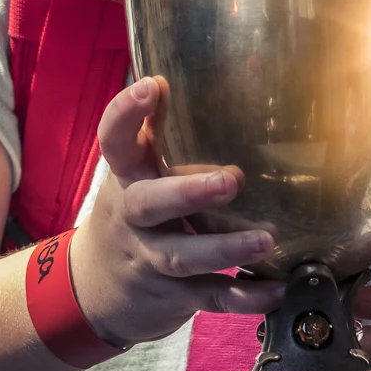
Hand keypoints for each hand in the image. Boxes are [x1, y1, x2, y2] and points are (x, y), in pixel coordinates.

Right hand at [68, 77, 285, 346]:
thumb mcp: (134, 176)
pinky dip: (244, 297)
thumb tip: (197, 73)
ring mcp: (151, 258)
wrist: (94, 291)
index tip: (153, 85)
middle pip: (149, 204)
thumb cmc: (132, 216)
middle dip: (187, 192)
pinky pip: (210, 297)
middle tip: (231, 180)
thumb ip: (159, 136)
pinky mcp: (173, 296)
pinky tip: (276, 288)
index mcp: (126, 178)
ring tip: (264, 240)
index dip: (126, 113)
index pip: (115, 141)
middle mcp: (134, 217)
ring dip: (224, 249)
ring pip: (182, 256)